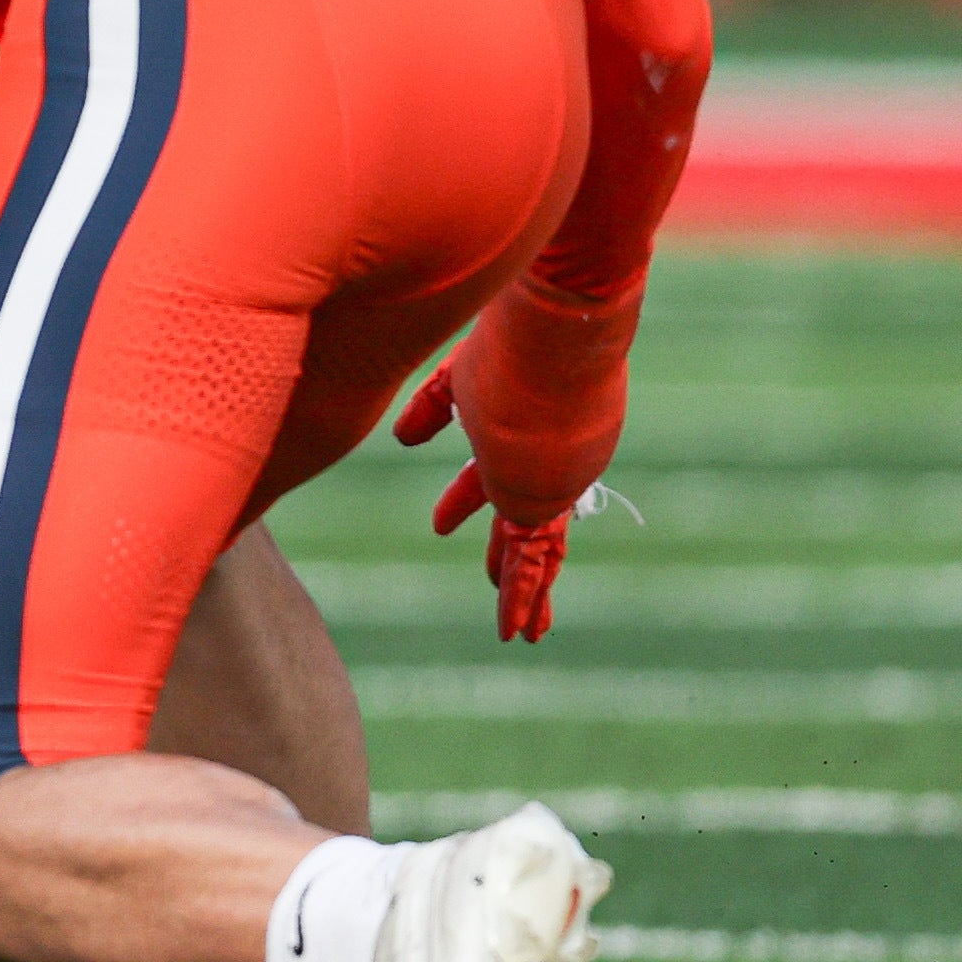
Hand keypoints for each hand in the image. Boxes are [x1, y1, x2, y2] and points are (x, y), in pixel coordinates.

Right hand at [395, 280, 643, 644]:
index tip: (439, 528)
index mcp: (521, 426)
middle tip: (494, 583)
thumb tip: (402, 439)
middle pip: (525, 517)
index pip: (492, 474)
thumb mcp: (457, 373)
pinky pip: (533, 556)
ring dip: (528, 590)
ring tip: (524, 632)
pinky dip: (524, 594)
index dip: (464, 501)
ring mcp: (547, 477)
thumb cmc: (510, 334)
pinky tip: (516, 629)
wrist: (559, 329)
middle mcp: (543, 457)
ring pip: (538, 545)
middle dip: (509, 553)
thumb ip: (433, 406)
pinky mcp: (544, 495)